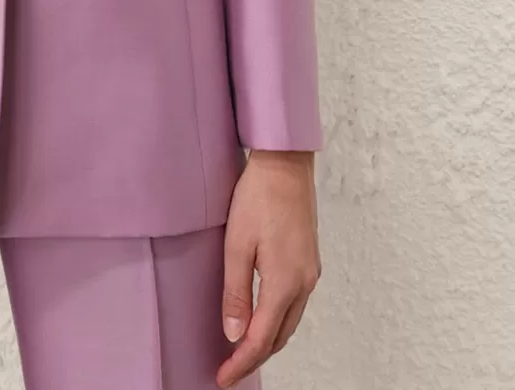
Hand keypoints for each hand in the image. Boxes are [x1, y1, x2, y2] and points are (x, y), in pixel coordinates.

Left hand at [216, 149, 320, 388]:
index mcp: (285, 283)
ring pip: (289, 322)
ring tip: (241, 351)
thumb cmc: (259, 197)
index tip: (222, 378)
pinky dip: (277, 320)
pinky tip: (262, 317)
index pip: (261, 339)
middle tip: (229, 370)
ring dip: (267, 340)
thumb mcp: (237, 244)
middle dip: (254, 357)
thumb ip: (236, 292)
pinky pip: (295, 303)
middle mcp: (304, 283)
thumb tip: (234, 335)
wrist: (286, 164)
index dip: (241, 363)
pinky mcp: (309, 260)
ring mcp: (310, 272)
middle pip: (279, 336)